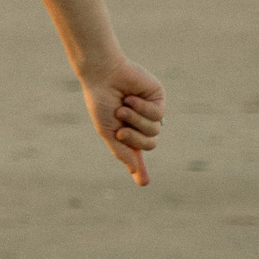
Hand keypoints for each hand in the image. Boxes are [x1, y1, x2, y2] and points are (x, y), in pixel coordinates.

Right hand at [82, 58, 163, 185]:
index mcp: (125, 132)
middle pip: (149, 145)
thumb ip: (120, 150)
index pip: (135, 154)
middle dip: (134, 139)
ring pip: (154, 130)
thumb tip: (135, 169)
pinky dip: (143, 108)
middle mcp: (140, 124)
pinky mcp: (158, 99)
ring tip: (123, 107)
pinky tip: (131, 98)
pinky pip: (158, 114)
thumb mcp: (106, 130)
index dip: (139, 170)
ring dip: (136, 120)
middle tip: (121, 131)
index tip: (144, 183)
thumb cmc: (100, 101)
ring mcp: (150, 112)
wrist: (103, 75)